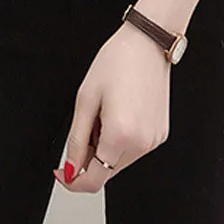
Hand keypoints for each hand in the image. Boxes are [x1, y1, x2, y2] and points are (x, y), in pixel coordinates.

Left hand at [52, 21, 170, 192]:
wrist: (147, 43)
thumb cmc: (117, 62)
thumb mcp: (85, 99)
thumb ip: (76, 140)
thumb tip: (70, 169)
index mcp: (121, 136)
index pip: (93, 180)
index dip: (72, 181)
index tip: (62, 172)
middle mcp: (142, 143)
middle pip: (106, 172)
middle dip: (89, 157)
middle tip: (86, 125)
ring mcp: (154, 140)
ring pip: (119, 162)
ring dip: (105, 148)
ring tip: (106, 113)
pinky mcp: (160, 133)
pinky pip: (134, 149)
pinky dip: (121, 140)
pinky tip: (120, 113)